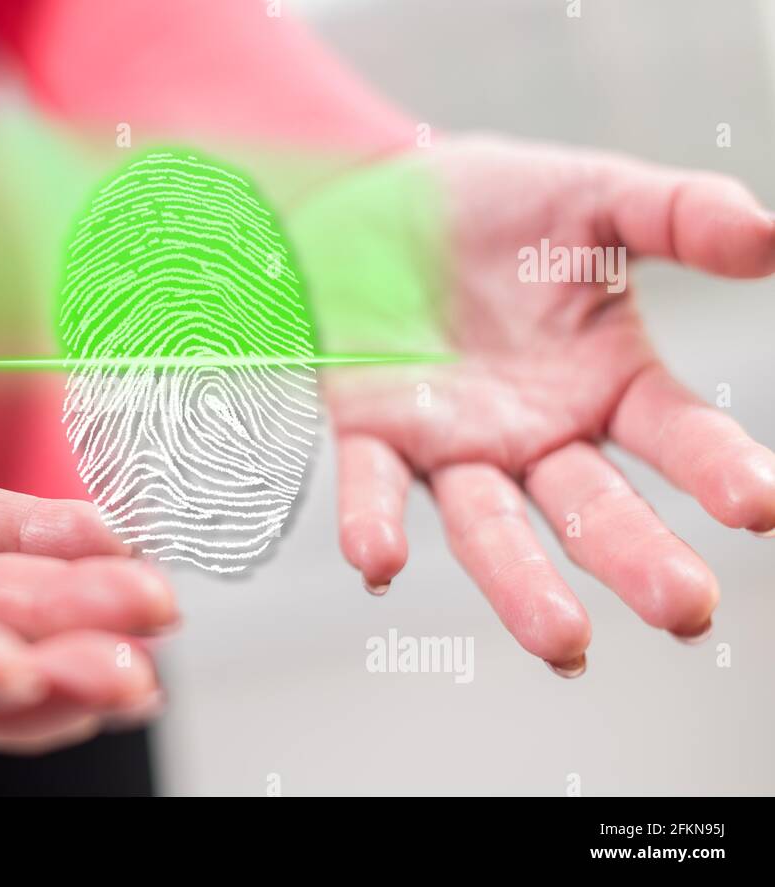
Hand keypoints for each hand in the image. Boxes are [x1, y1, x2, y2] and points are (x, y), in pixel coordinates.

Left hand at [328, 137, 774, 674]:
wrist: (381, 190)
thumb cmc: (495, 204)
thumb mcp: (596, 199)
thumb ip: (681, 216)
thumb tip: (774, 236)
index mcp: (606, 384)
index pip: (676, 438)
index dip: (718, 470)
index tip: (760, 507)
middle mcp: (535, 435)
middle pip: (594, 509)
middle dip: (637, 559)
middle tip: (685, 611)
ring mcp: (454, 443)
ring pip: (491, 526)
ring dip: (521, 582)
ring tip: (562, 642)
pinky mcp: (372, 428)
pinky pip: (372, 484)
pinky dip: (374, 523)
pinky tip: (380, 562)